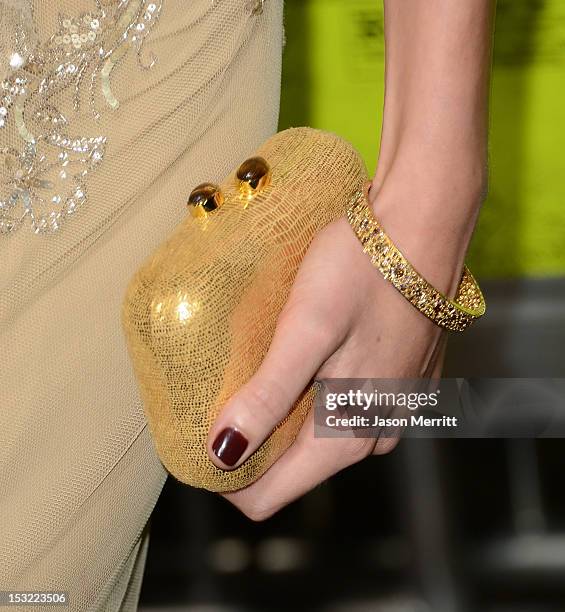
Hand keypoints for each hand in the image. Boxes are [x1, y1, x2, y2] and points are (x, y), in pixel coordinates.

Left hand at [206, 183, 456, 520]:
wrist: (422, 227)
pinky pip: (339, 411)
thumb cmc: (363, 270)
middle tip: (223, 388)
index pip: (266, 494)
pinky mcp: (395, 386)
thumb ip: (268, 396)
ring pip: (313, 438)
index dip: (224, 474)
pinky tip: (300, 354)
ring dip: (279, 412)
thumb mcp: (306, 330)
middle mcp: (372, 436)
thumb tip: (221, 454)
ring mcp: (388, 413)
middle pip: (289, 467)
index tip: (198, 433)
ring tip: (260, 364)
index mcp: (347, 435)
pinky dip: (310, 393)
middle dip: (250, 438)